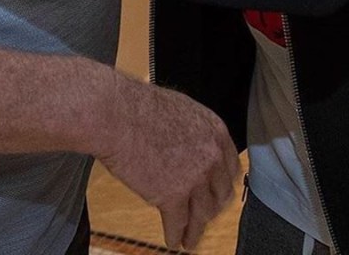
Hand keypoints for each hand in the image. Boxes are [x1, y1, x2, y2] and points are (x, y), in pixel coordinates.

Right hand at [97, 75, 239, 250]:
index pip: (231, 168)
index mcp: (215, 132)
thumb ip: (194, 132)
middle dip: (212, 207)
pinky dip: (176, 236)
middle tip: (203, 214)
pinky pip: (179, 225)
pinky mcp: (173, 197)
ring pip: (202, 214)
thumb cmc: (140, 107)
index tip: (217, 193)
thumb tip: (192, 145)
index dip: (221, 183)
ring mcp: (194, 179)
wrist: (118, 115)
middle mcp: (211, 157)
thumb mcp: (181, 110)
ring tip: (190, 237)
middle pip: (220, 194)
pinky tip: (174, 240)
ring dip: (195, 229)